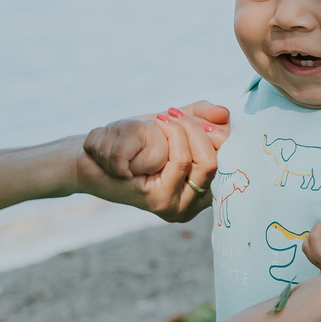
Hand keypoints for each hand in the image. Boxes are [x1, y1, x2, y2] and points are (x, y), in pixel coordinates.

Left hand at [76, 102, 228, 220]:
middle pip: (222, 161)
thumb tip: (226, 114)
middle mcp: (194, 205)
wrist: (89, 156)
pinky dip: (171, 137)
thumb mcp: (172, 125)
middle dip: (200, 129)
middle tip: (173, 115)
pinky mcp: (159, 203)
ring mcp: (178, 207)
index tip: (199, 116)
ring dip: (184, 131)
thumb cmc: (130, 142)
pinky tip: (153, 128)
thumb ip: (201, 117)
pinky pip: (180, 162)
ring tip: (161, 120)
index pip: (231, 161)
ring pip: (205, 163)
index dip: (221, 134)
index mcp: (202, 190)